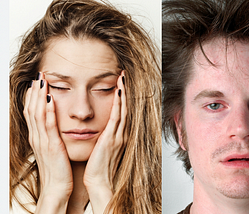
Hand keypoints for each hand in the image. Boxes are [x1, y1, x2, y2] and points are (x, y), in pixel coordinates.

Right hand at [23, 73, 72, 212]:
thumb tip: (55, 125)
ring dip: (39, 95)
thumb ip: (52, 136)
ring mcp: (42, 141)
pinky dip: (48, 111)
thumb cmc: (58, 169)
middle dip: (34, 91)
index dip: (33, 96)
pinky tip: (51, 98)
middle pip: (32, 109)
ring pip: (37, 113)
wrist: (57, 188)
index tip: (37, 82)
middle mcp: (37, 137)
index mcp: (38, 137)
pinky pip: (48, 125)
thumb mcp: (53, 149)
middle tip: (38, 74)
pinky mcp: (51, 146)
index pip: (32, 112)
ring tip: (42, 80)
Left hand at [83, 71, 126, 212]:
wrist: (100, 182)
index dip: (122, 97)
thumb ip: (104, 137)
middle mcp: (121, 133)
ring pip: (123, 109)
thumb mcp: (103, 149)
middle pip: (125, 108)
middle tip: (124, 75)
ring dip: (123, 93)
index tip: (120, 84)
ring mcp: (118, 135)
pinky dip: (119, 104)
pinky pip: (117, 117)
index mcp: (118, 135)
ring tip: (122, 78)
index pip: (122, 112)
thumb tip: (101, 129)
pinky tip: (119, 92)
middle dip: (124, 91)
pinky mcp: (112, 138)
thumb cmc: (99, 167)